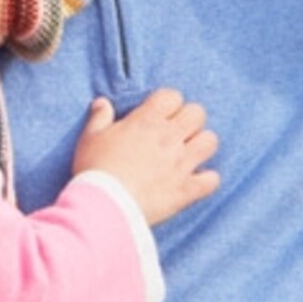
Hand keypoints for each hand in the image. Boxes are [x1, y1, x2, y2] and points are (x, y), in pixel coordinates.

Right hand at [73, 89, 219, 224]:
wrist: (104, 205)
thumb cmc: (94, 170)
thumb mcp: (90, 138)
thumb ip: (99, 118)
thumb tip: (102, 103)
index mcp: (146, 121)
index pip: (172, 96)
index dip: (169, 103)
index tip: (160, 114)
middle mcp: (169, 138)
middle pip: (197, 113)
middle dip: (189, 120)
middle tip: (177, 133)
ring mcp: (181, 164)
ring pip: (210, 141)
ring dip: (202, 145)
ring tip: (189, 154)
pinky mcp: (187, 190)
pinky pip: (212, 180)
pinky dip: (207, 180)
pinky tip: (196, 182)